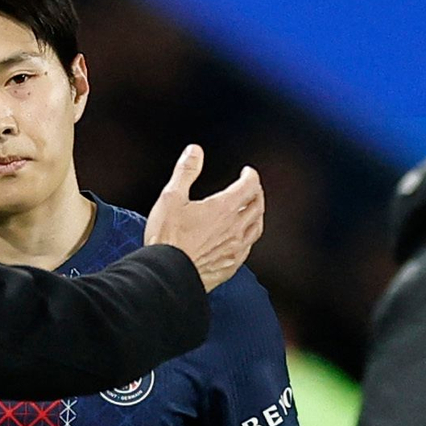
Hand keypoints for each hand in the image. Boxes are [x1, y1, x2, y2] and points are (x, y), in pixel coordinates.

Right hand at [143, 144, 263, 291]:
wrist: (167, 274)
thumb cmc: (167, 238)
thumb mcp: (171, 198)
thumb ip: (186, 172)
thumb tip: (194, 151)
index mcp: (224, 207)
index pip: (249, 185)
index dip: (250, 175)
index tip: (247, 172)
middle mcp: (236, 227)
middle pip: (258, 206)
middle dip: (257, 193)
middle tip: (252, 188)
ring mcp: (235, 248)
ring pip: (257, 228)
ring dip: (257, 216)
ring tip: (253, 212)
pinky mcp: (230, 266)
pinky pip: (248, 249)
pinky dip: (249, 239)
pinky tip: (243, 241)